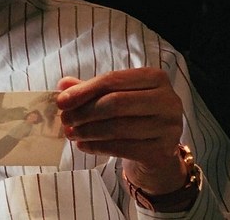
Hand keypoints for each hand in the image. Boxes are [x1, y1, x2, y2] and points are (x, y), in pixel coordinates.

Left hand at [55, 68, 186, 193]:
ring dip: (87, 131)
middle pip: (115, 103)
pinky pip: (122, 148)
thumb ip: (91, 89)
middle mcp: (167, 100)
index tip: (61, 101)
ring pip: (117, 127)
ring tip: (71, 133)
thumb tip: (63, 85)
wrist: (157, 150)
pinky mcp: (162, 151)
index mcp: (155, 78)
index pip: (113, 80)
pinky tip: (83, 145)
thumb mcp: (115, 96)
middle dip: (84, 112)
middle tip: (65, 120)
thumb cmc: (134, 115)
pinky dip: (97, 146)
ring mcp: (168, 127)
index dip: (84, 91)